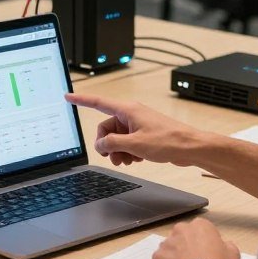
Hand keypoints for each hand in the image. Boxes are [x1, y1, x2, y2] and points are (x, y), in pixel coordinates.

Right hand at [66, 93, 200, 166]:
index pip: (98, 102)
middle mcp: (131, 115)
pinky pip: (127, 142)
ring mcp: (138, 125)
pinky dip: (128, 152)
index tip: (68, 97)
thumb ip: (112, 144)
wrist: (190, 147)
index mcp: (127, 110)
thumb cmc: (168, 141)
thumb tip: (100, 145)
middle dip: (107, 144)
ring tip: (127, 161)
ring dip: (118, 151)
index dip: (81, 100)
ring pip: (117, 138)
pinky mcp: (144, 134)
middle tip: (113, 157)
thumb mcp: (134, 144)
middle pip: (107, 128)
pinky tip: (136, 159)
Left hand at [152, 217, 239, 258]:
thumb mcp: (233, 253)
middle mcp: (180, 229)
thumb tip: (223, 245)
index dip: (204, 241)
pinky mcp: (157, 256)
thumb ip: (226, 244)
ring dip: (174, 255)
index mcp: (200, 225)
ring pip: (169, 247)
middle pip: (182, 235)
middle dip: (186, 245)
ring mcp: (166, 243)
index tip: (207, 252)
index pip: (200, 229)